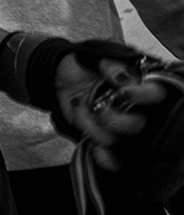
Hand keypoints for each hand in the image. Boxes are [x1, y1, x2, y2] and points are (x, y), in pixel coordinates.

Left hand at [55, 54, 167, 170]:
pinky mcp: (105, 140)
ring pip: (121, 140)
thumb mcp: (93, 56)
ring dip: (97, 129)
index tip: (123, 91)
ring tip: (81, 110)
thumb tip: (121, 77)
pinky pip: (114, 159)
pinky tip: (94, 147)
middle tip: (99, 108)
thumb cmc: (81, 65)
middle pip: (140, 125)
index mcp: (137, 86)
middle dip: (117, 119)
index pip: (157, 93)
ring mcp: (120, 127)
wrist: (56, 76)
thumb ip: (112, 63)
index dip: (144, 95)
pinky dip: (105, 156)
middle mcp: (134, 109)